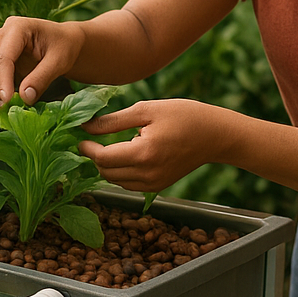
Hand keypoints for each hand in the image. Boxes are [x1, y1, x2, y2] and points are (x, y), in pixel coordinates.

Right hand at [0, 16, 85, 107]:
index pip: (3, 57)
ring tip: (6, 107)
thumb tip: (24, 98)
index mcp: (17, 28)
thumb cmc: (64, 46)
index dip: (2, 81)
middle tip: (5, 108)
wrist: (64, 42)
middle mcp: (1, 35)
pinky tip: (5, 102)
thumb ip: (42, 78)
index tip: (7, 100)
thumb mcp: (60, 61)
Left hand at [80, 98, 225, 192]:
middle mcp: (148, 174)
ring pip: (115, 181)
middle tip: (92, 139)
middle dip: (95, 157)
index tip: (80, 136)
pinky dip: (120, 172)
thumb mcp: (147, 110)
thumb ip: (113, 120)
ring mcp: (154, 184)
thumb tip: (85, 126)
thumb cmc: (184, 115)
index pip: (103, 158)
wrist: (216, 135)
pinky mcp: (159, 186)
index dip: (87, 148)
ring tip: (108, 145)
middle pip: (106, 172)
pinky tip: (124, 155)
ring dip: (107, 165)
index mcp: (144, 154)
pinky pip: (129, 184)